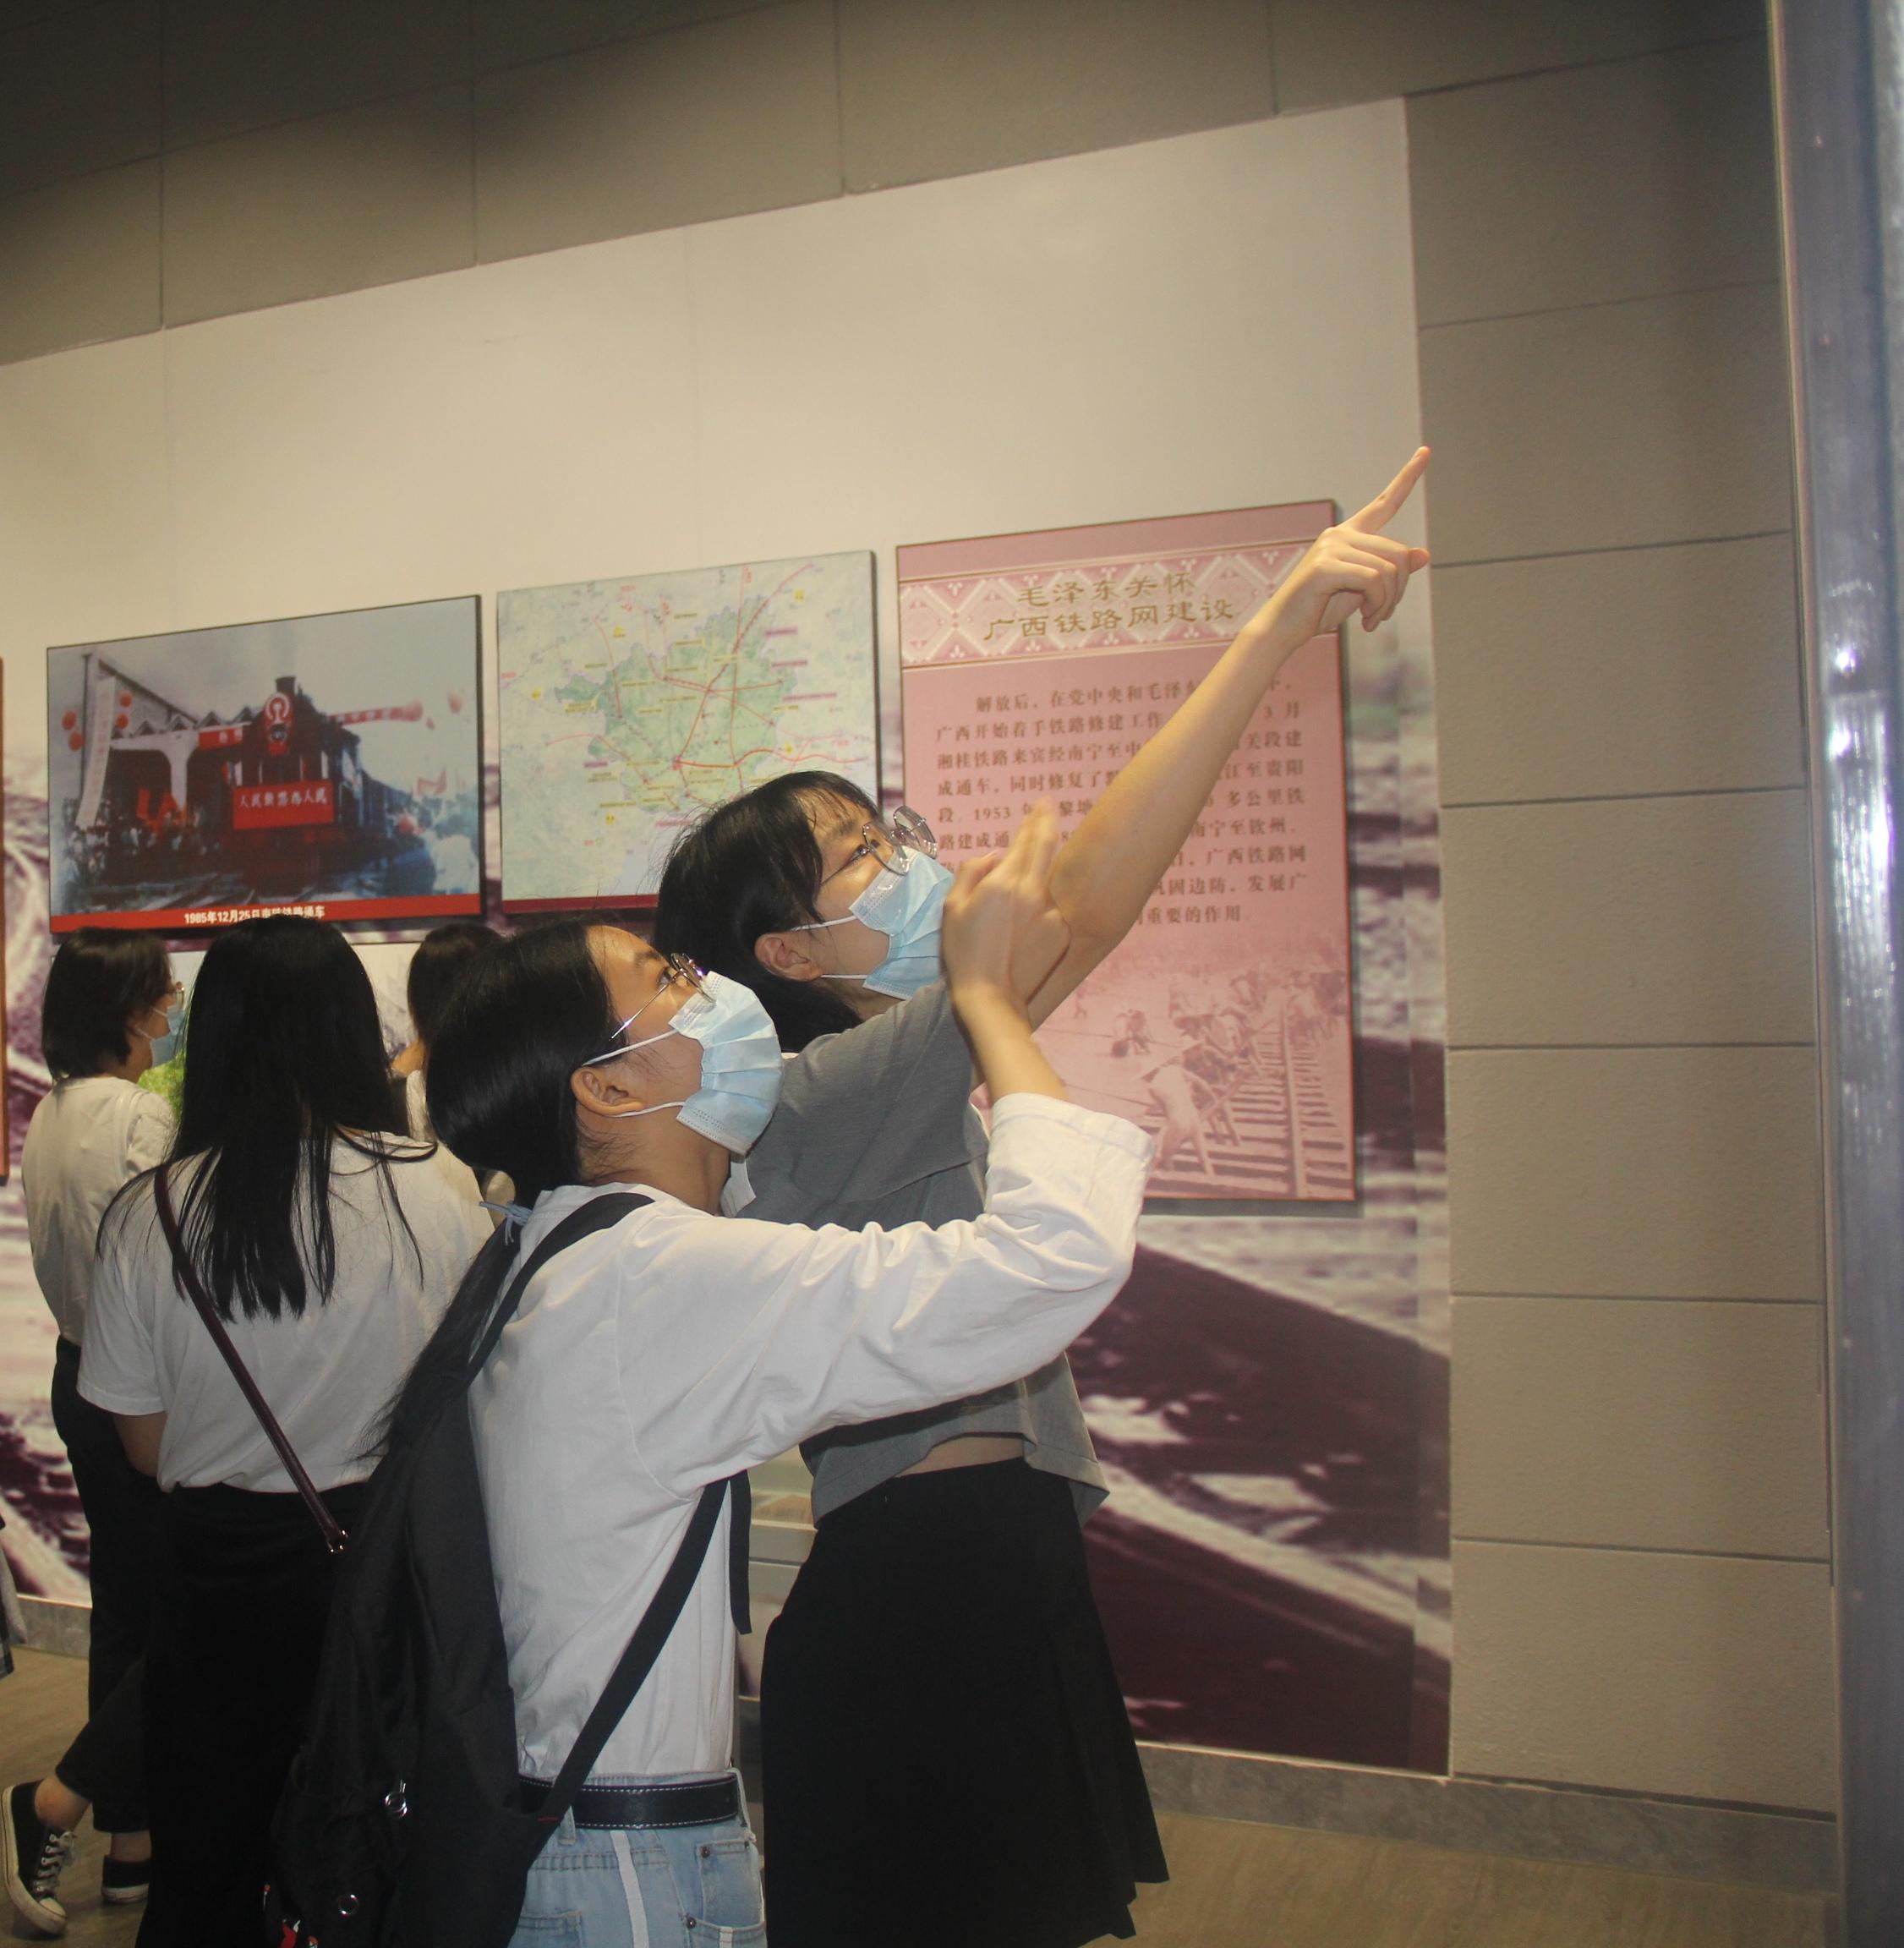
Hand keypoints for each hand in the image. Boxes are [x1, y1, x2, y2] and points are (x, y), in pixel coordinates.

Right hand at [942, 803, 1070, 1006]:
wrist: (992, 996)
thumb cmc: (964, 952)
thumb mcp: (952, 908)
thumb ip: (973, 871)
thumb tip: (996, 855)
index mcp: (1004, 882)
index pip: (1027, 839)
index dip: (1036, 818)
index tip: (1042, 803)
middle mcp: (1034, 891)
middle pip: (1046, 848)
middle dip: (1046, 825)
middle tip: (1047, 808)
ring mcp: (1052, 912)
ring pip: (1043, 888)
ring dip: (1031, 890)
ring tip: (1007, 921)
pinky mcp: (1062, 932)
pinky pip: (1050, 913)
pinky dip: (1038, 914)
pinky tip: (1021, 937)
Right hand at [1245, 447, 1430, 643]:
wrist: (1283, 629)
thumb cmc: (1319, 608)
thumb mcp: (1363, 589)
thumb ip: (1390, 570)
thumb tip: (1423, 554)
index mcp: (1349, 535)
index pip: (1385, 503)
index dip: (1407, 478)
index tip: (1425, 451)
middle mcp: (1340, 534)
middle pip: (1398, 553)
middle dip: (1398, 590)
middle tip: (1382, 615)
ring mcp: (1331, 547)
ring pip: (1388, 570)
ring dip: (1387, 602)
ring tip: (1372, 619)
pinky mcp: (1325, 565)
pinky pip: (1374, 580)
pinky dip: (1378, 604)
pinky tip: (1365, 620)